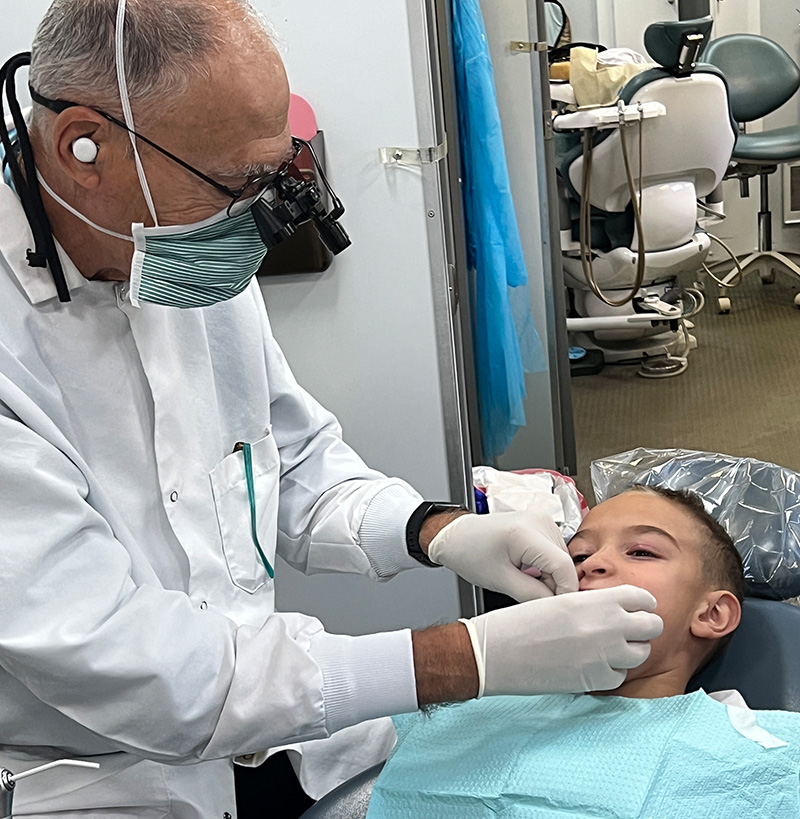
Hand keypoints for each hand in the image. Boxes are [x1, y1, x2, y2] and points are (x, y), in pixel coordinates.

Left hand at [427, 510, 577, 600]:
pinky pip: (555, 551)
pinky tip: (531, 573)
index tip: (560, 609)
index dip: (566, 590)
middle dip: (557, 585)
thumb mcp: (501, 580)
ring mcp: (541, 519)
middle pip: (564, 562)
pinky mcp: (541, 524)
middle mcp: (538, 520)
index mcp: (525, 531)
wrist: (457, 536)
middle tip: (538, 600)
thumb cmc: (471, 553)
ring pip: (562, 558)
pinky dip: (548, 567)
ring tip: (528, 583)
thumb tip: (558, 605)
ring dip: (553, 577)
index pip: (562, 565)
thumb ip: (533, 595)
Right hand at [460, 585, 662, 695]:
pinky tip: (592, 664)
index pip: (642, 598)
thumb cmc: (520, 623)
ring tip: (608, 648)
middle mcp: (607, 626)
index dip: (640, 603)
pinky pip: (620, 675)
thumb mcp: (559, 600)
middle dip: (642, 627)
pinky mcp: (596, 680)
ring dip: (629, 650)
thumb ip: (592, 604)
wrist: (498, 652)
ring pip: (641, 653)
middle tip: (628, 630)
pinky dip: (611, 671)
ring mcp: (605, 655)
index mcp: (596, 600)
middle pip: (652, 625)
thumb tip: (615, 610)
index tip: (636, 608)